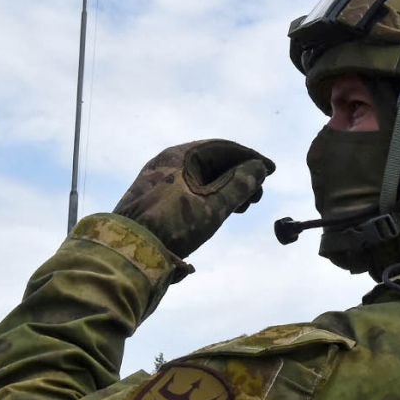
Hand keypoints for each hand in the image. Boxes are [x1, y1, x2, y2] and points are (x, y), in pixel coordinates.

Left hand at [114, 140, 275, 257]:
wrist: (127, 251)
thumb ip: (239, 185)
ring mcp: (160, 179)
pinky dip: (210, 197)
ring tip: (243, 207)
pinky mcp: (156, 198)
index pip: (223, 147)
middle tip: (258, 195)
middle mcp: (168, 161)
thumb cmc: (172, 224)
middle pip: (213, 161)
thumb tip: (259, 168)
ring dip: (227, 188)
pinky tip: (220, 211)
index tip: (271, 170)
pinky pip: (190, 189)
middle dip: (240, 176)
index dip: (250, 158)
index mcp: (179, 154)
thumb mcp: (212, 205)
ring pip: (202, 177)